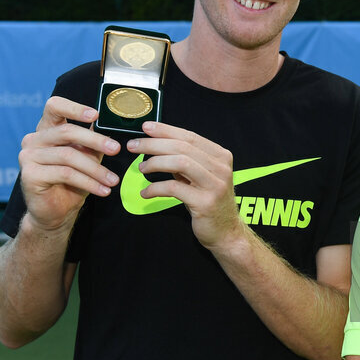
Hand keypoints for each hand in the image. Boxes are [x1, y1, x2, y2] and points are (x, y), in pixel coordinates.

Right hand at [18, 96, 120, 231]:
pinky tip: (103, 190)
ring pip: (69, 155)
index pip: (54, 107)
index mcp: (47, 130)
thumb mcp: (87, 158)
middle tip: (116, 149)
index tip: (96, 115)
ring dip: (96, 169)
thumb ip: (94, 142)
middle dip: (95, 140)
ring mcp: (28, 156)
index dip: (74, 107)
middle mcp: (33, 139)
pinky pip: (66, 174)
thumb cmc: (72, 182)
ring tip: (113, 180)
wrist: (56, 212)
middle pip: (66, 131)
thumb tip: (112, 125)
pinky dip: (89, 182)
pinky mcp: (30, 174)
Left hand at [127, 121, 238, 249]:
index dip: (166, 130)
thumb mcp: (200, 177)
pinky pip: (174, 188)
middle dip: (154, 144)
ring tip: (141, 169)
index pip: (190, 137)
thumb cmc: (208, 201)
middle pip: (183, 147)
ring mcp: (215, 185)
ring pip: (180, 163)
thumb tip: (157, 145)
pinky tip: (145, 192)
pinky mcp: (205, 202)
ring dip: (155, 163)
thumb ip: (185, 161)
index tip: (145, 127)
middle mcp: (221, 168)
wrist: (226, 231)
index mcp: (221, 156)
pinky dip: (155, 188)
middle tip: (134, 146)